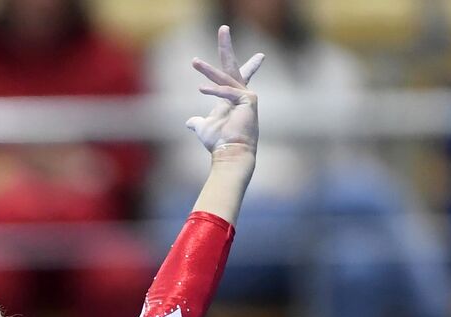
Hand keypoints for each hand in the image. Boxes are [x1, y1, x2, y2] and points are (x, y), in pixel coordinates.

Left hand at [185, 25, 262, 158]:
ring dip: (208, 70)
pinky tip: (201, 89)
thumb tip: (189, 122)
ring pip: (225, 78)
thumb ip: (198, 122)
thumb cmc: (219, 142)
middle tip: (223, 28)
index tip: (261, 55)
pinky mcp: (248, 100)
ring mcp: (246, 96)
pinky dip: (214, 90)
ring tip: (194, 62)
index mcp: (233, 97)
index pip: (235, 76)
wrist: (229, 154)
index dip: (246, 65)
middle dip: (226, 46)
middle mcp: (241, 94)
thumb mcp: (204, 128)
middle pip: (232, 65)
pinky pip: (227, 91)